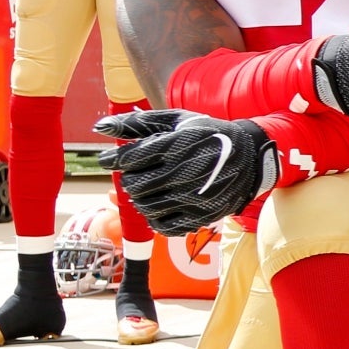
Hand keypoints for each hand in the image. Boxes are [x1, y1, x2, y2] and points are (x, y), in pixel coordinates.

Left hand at [94, 110, 274, 235]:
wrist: (249, 158)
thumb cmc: (207, 135)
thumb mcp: (176, 121)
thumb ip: (136, 123)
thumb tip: (99, 127)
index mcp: (177, 146)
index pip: (129, 159)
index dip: (112, 160)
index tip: (108, 160)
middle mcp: (185, 173)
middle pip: (134, 185)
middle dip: (129, 178)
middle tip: (136, 173)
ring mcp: (194, 197)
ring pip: (146, 206)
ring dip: (141, 198)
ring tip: (149, 188)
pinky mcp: (201, 216)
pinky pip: (164, 226)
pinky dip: (155, 217)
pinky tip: (161, 204)